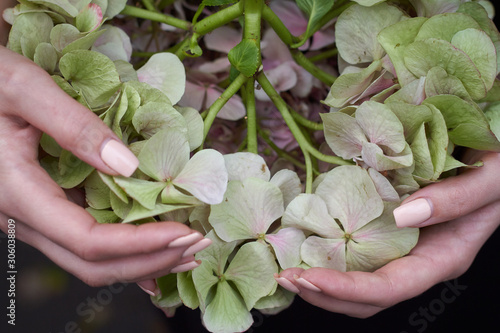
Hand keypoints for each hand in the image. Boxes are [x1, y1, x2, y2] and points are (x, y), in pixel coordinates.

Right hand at [0, 46, 209, 293]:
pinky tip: (153, 246)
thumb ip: (73, 125)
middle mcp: (23, 218)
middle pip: (93, 264)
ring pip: (90, 260)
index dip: (141, 243)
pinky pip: (86, 242)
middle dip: (150, 260)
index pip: (88, 240)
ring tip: (185, 250)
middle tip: (196, 247)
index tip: (185, 232)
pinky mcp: (43, 207)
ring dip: (141, 260)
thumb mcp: (23, 88)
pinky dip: (125, 248)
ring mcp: (33, 217)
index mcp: (17, 194)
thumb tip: (128, 165)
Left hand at [275, 151, 499, 316]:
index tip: (307, 277)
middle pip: (367, 297)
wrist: (497, 154)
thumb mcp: (490, 179)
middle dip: (323, 293)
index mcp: (443, 258)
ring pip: (359, 279)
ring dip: (321, 280)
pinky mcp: (391, 228)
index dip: (347, 289)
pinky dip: (329, 254)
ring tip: (285, 268)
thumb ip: (455, 199)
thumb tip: (403, 215)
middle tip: (283, 277)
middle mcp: (419, 260)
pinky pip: (358, 251)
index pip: (390, 288)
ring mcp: (404, 247)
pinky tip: (306, 243)